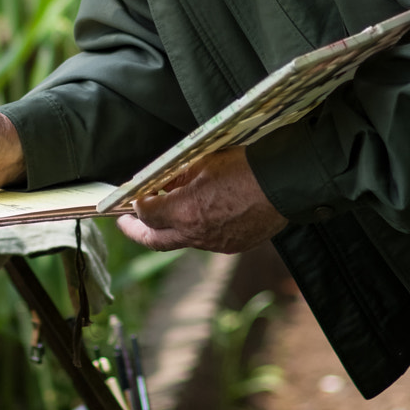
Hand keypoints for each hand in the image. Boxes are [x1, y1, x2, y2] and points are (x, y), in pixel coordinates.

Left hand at [116, 147, 287, 253]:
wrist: (283, 184)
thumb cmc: (243, 166)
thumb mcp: (202, 162)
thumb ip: (175, 177)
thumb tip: (158, 183)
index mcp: (186, 211)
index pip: (146, 215)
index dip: (135, 206)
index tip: (132, 198)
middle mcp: (197, 234)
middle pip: (155, 240)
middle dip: (136, 232)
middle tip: (125, 223)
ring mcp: (216, 244)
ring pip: (181, 241)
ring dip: (167, 230)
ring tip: (160, 216)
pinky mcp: (233, 246)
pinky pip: (205, 241)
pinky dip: (193, 230)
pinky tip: (196, 216)